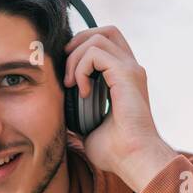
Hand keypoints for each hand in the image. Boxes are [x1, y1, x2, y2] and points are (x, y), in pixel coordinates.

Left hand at [63, 25, 172, 185]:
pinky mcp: (126, 74)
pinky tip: (81, 91)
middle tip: (67, 71)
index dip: (83, 50)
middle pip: (105, 32)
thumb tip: (59, 114)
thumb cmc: (117, 152)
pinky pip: (95, 53)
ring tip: (71, 84)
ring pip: (97, 38)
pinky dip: (81, 68)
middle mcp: (131, 69)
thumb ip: (77, 115)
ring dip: (76, 58)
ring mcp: (131, 69)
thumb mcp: (89, 130)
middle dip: (78, 43)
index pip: (106, 44)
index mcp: (125, 78)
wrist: (134, 160)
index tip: (69, 76)